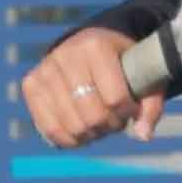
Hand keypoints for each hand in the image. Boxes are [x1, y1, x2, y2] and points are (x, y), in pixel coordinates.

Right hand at [21, 28, 166, 148]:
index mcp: (96, 46)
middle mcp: (66, 54)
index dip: (127, 112)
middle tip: (115, 120)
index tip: (132, 109)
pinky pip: (47, 128)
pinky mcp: (31, 84)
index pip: (115, 98)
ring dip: (90, 134)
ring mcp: (45, 69)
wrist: (92, 43)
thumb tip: (144, 136)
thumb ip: (150, 105)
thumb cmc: (124, 62)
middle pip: (92, 115)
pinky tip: (82, 133)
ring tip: (100, 124)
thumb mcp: (145, 74)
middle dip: (109, 125)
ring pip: (70, 125)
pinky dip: (68, 139)